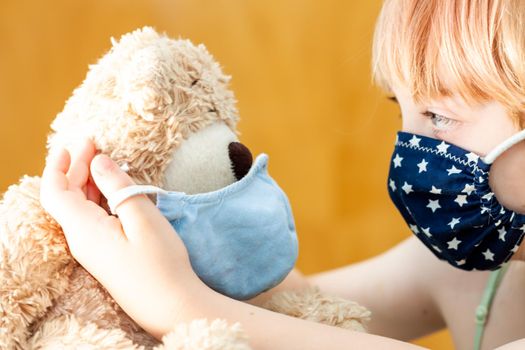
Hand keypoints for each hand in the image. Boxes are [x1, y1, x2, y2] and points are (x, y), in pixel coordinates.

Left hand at [40, 139, 199, 338]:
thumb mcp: (142, 218)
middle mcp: (82, 239)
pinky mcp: (105, 254)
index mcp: (84, 229)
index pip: (55, 191)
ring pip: (80, 208)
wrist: (171, 306)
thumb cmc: (161, 263)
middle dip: (77, 167)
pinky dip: (98, 198)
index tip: (73, 143)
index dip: (58, 164)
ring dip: (88, 182)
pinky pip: (92, 219)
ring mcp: (93, 249)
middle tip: (95, 144)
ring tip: (103, 162)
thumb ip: (117, 187)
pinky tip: (113, 192)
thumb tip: (98, 162)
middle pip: (67, 197)